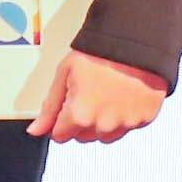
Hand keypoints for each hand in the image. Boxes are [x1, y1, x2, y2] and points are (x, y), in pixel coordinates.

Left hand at [31, 49, 167, 142]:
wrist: (137, 44)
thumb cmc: (100, 54)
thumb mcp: (64, 74)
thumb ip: (50, 107)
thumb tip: (36, 129)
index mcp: (80, 115)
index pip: (60, 136)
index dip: (59, 121)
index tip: (64, 108)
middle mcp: (104, 125)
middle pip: (82, 137)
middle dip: (79, 122)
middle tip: (86, 95)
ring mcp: (127, 124)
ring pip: (105, 136)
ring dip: (101, 123)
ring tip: (105, 95)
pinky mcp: (145, 119)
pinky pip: (127, 128)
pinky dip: (123, 117)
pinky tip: (121, 97)